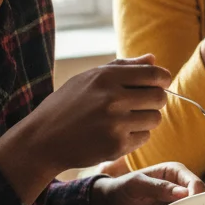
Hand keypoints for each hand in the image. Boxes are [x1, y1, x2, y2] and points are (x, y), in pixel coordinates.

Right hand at [26, 54, 170, 170]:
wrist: (41, 140)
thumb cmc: (67, 105)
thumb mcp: (88, 78)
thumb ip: (123, 67)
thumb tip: (154, 59)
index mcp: (106, 77)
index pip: (155, 75)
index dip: (163, 80)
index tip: (160, 84)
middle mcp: (112, 98)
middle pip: (160, 98)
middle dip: (155, 101)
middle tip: (141, 104)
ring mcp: (115, 123)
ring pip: (155, 119)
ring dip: (146, 120)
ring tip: (125, 120)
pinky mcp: (116, 145)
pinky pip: (144, 137)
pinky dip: (135, 136)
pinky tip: (116, 134)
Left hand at [90, 162, 204, 204]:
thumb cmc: (123, 189)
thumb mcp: (138, 184)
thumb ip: (159, 187)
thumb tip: (184, 193)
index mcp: (175, 173)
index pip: (194, 182)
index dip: (195, 192)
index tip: (190, 204)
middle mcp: (181, 188)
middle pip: (199, 197)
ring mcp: (178, 204)